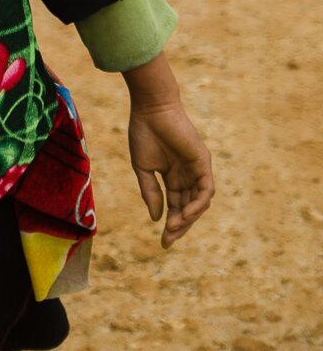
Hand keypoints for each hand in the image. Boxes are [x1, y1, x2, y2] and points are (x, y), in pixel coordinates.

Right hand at [124, 55, 214, 247]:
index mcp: (172, 176)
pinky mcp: (203, 162)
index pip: (175, 205)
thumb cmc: (144, 133)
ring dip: (189, 217)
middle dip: (180, 226)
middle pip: (188, 208)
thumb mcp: (143, 168)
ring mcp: (196, 169)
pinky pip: (206, 190)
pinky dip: (198, 204)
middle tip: (169, 240)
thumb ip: (151, 192)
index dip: (171, 224)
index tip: (163, 242)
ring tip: (174, 227)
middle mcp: (187, 175)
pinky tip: (186, 214)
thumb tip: (157, 218)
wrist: (151, 109)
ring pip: (199, 202)